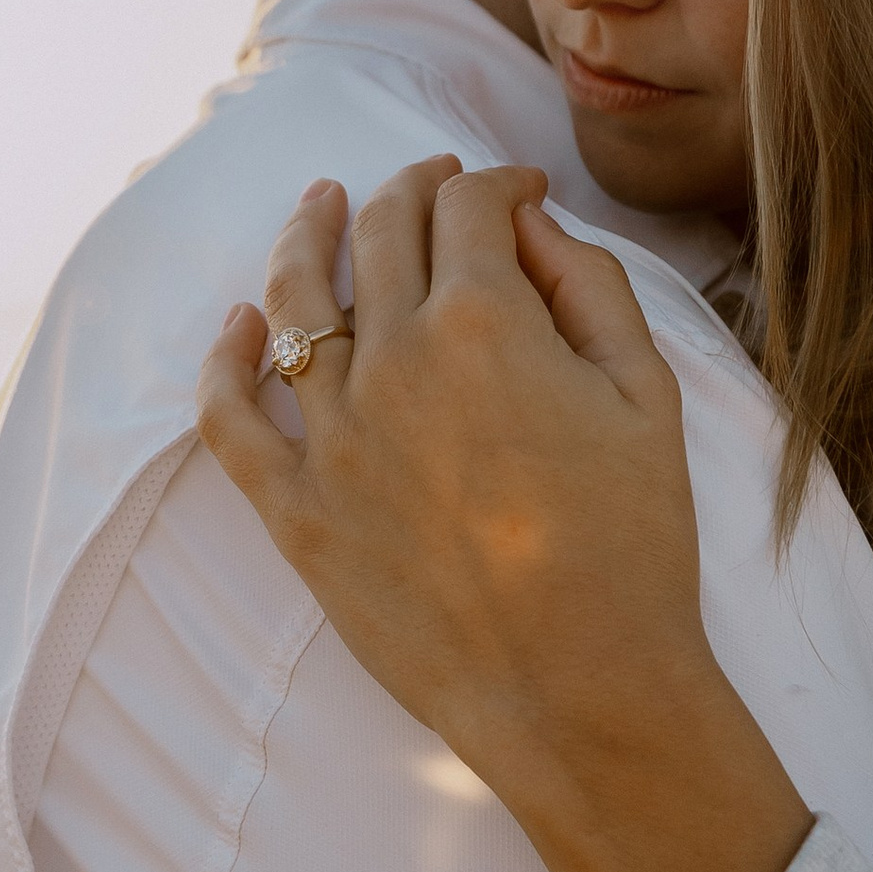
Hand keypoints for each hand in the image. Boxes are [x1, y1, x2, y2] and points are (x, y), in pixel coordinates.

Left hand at [197, 158, 813, 871]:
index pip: (470, 209)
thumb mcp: (647, 394)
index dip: (498, 185)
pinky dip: (225, 359)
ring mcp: (333, 436)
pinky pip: (231, 417)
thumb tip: (533, 227)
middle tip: (433, 182)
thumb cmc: (633, 546)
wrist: (580, 689)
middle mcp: (392, 360)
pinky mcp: (297, 509)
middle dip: (411, 191)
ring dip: (307, 236)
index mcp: (483, 321)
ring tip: (318, 204)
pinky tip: (237, 325)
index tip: (517, 192)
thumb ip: (590, 287)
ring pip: (295, 302)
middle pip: (381, 234)